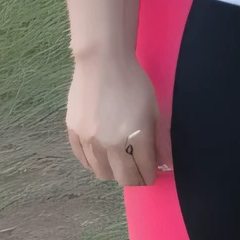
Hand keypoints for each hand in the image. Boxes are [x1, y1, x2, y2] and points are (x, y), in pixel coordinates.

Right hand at [65, 52, 171, 185]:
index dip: (150, 176)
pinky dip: (94, 163)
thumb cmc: (134, 83)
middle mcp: (110, 144)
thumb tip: (166, 164)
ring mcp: (89, 140)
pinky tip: (101, 155)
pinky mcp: (73, 133)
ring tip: (119, 161)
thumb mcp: (154, 110)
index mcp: (135, 138)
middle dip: (133, 178)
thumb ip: (159, 141)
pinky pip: (83, 160)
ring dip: (113, 171)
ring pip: (101, 173)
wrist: (103, 62)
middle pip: (122, 178)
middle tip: (137, 171)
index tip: (151, 173)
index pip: (143, 172)